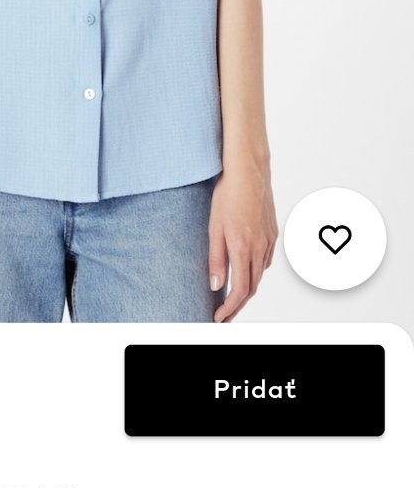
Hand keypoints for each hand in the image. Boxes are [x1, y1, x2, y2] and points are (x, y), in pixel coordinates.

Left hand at [208, 159, 277, 322]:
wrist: (249, 170)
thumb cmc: (228, 194)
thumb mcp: (214, 227)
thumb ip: (216, 258)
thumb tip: (216, 286)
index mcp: (244, 248)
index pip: (240, 291)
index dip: (230, 309)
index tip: (218, 318)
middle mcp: (260, 247)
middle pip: (252, 288)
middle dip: (238, 306)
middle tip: (223, 316)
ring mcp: (269, 240)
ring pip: (260, 275)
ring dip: (247, 290)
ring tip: (231, 299)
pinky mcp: (272, 233)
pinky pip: (266, 261)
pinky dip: (255, 273)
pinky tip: (246, 273)